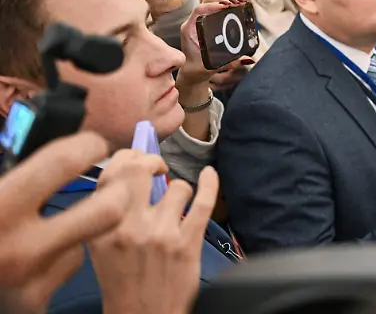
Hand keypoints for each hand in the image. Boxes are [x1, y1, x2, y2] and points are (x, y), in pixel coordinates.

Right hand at [0, 132, 128, 313]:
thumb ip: (21, 177)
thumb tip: (65, 153)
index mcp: (1, 207)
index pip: (64, 161)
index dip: (88, 145)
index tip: (95, 145)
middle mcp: (21, 247)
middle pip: (109, 209)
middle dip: (120, 190)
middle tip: (116, 182)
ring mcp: (33, 280)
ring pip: (89, 239)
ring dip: (83, 227)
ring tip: (58, 222)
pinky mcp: (36, 304)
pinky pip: (69, 266)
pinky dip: (63, 255)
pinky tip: (44, 252)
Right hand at [88, 151, 217, 313]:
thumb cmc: (124, 281)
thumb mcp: (101, 247)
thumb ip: (108, 214)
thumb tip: (128, 172)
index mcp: (102, 229)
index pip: (111, 175)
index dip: (127, 158)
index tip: (136, 158)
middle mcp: (128, 228)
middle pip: (139, 170)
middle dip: (151, 162)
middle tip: (157, 168)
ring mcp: (160, 234)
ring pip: (177, 187)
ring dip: (179, 191)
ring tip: (175, 205)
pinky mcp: (187, 242)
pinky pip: (203, 201)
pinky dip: (210, 184)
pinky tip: (210, 175)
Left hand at [176, 0, 251, 88]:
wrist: (192, 73)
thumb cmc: (197, 69)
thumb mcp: (212, 66)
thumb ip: (229, 63)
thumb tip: (247, 59)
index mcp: (189, 30)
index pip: (199, 10)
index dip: (214, 5)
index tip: (227, 6)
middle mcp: (193, 23)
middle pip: (206, 2)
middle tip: (238, 2)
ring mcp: (199, 21)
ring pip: (211, 3)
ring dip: (226, 0)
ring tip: (240, 1)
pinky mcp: (205, 23)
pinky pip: (215, 9)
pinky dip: (227, 4)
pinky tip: (238, 2)